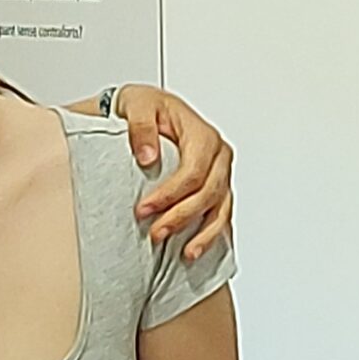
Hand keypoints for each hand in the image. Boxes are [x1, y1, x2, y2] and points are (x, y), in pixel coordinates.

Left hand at [114, 86, 233, 260]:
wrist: (149, 110)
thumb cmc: (146, 107)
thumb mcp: (138, 106)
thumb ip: (141, 127)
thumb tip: (148, 156)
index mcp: (203, 135)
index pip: (193, 171)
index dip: (170, 194)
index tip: (144, 209)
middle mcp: (218, 155)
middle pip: (208, 193)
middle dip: (182, 216)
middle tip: (155, 232)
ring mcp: (221, 174)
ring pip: (220, 209)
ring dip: (202, 234)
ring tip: (184, 253)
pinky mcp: (217, 189)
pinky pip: (220, 216)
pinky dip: (210, 236)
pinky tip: (195, 250)